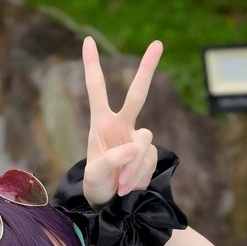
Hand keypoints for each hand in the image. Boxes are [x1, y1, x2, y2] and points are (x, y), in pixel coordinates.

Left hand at [80, 35, 162, 208]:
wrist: (110, 203)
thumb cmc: (96, 185)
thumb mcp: (95, 175)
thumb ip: (111, 160)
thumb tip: (134, 148)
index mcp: (101, 123)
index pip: (97, 89)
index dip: (92, 65)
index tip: (88, 41)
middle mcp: (121, 125)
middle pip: (137, 94)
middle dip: (147, 69)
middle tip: (158, 43)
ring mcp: (137, 140)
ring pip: (144, 142)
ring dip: (134, 167)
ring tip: (121, 185)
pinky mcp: (149, 155)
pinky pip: (150, 160)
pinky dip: (139, 176)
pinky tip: (129, 187)